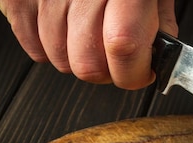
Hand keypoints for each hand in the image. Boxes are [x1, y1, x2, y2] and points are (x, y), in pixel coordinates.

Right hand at [0, 0, 177, 88]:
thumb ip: (158, 19)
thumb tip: (157, 58)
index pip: (124, 46)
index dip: (133, 73)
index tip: (141, 72)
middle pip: (87, 64)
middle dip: (104, 72)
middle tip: (112, 56)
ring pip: (60, 60)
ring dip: (76, 58)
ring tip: (85, 31)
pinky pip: (34, 49)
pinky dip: (50, 47)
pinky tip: (63, 26)